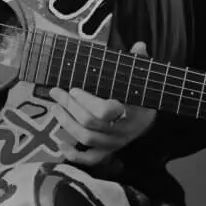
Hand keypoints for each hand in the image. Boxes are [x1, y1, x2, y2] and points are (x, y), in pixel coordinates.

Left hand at [49, 40, 156, 166]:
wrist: (149, 120)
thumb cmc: (140, 95)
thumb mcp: (142, 78)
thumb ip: (140, 62)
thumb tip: (139, 45)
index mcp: (129, 112)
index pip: (104, 111)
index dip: (85, 101)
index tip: (74, 88)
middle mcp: (121, 131)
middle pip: (89, 124)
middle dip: (69, 106)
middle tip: (56, 92)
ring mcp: (113, 143)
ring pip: (86, 139)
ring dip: (66, 123)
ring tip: (55, 107)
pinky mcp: (107, 152)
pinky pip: (89, 159)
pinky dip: (73, 154)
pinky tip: (60, 142)